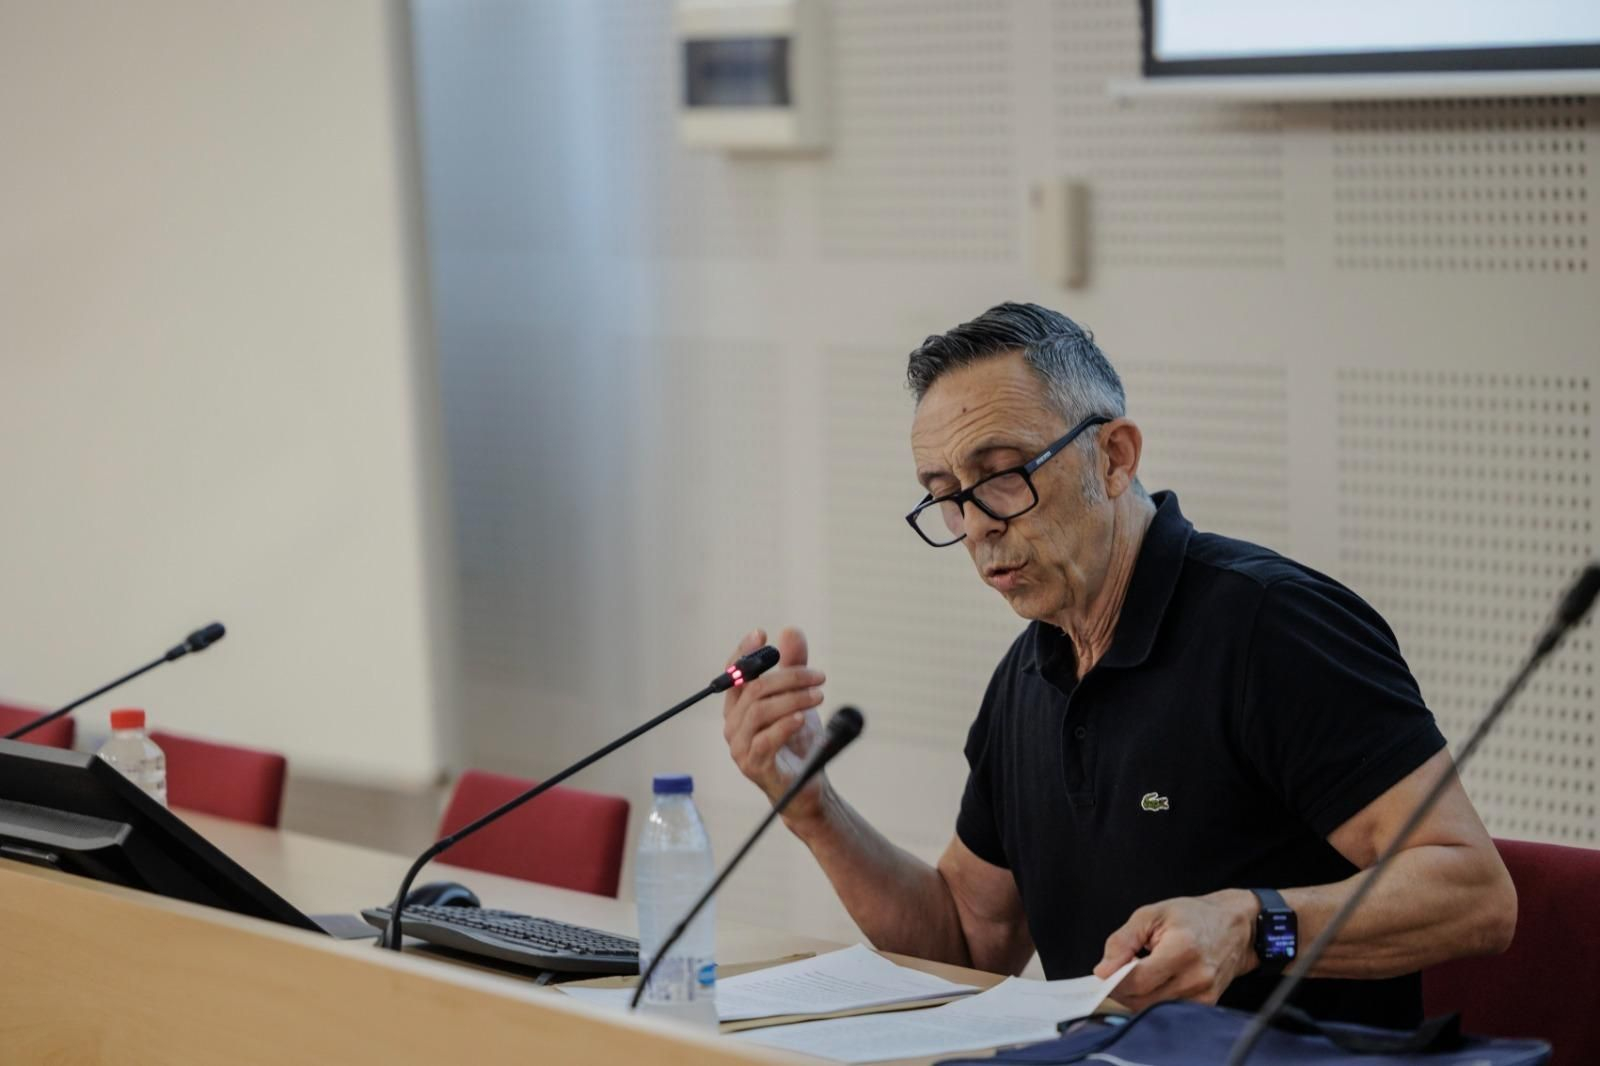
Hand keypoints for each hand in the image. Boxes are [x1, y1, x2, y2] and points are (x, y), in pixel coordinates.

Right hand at [721, 626, 828, 824]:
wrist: (806, 784)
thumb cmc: (797, 741)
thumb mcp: (798, 697)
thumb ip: (793, 666)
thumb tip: (790, 631)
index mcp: (738, 706)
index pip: (734, 673)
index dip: (744, 652)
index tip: (761, 635)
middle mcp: (733, 724)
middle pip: (754, 689)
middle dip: (788, 677)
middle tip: (819, 677)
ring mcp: (740, 746)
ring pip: (760, 711)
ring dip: (792, 699)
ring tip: (819, 696)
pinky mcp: (753, 765)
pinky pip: (764, 740)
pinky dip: (784, 725)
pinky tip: (801, 718)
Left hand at [1092, 890, 1257, 1011]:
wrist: (1236, 927)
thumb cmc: (1193, 916)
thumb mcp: (1151, 915)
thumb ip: (1123, 941)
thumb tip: (1102, 970)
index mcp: (1182, 950)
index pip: (1138, 980)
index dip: (1113, 980)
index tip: (1102, 973)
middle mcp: (1195, 978)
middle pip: (1142, 1000)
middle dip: (1121, 989)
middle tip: (1115, 972)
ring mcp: (1203, 995)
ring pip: (1152, 1009)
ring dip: (1136, 995)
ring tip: (1137, 972)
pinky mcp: (1206, 1004)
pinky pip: (1167, 1010)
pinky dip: (1152, 999)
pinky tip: (1154, 981)